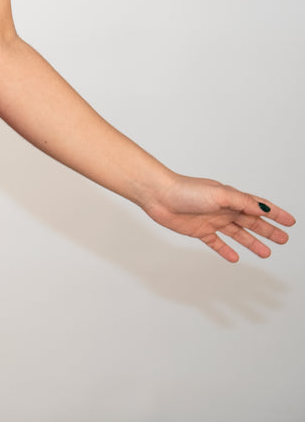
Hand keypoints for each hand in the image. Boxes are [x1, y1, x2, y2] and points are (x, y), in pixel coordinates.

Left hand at [142, 174, 294, 262]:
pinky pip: (216, 242)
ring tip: (267, 253)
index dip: (275, 213)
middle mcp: (222, 208)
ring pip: (237, 233)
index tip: (290, 222)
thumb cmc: (186, 190)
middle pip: (251, 221)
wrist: (158, 195)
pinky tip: (234, 258)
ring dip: (251, 242)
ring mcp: (211, 220)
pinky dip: (225, 250)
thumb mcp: (219, 194)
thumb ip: (241, 202)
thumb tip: (263, 209)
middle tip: (283, 240)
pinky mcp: (198, 230)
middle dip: (268, 230)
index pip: (257, 205)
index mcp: (230, 197)